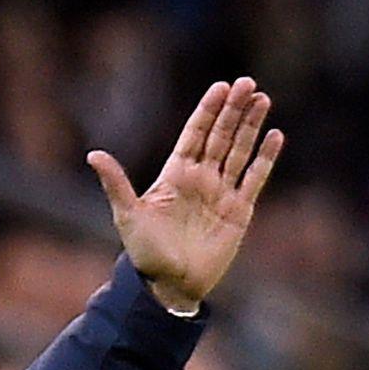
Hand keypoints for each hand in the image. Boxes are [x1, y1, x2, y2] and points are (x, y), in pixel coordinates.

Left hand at [90, 77, 283, 313]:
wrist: (170, 286)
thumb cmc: (146, 253)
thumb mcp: (128, 215)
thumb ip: (115, 184)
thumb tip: (93, 155)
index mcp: (176, 173)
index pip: (195, 133)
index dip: (208, 109)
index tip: (221, 87)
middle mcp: (201, 178)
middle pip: (221, 135)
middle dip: (234, 109)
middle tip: (248, 83)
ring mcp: (221, 193)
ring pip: (239, 151)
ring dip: (251, 126)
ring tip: (263, 100)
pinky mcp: (238, 212)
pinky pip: (254, 180)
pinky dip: (264, 158)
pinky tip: (275, 136)